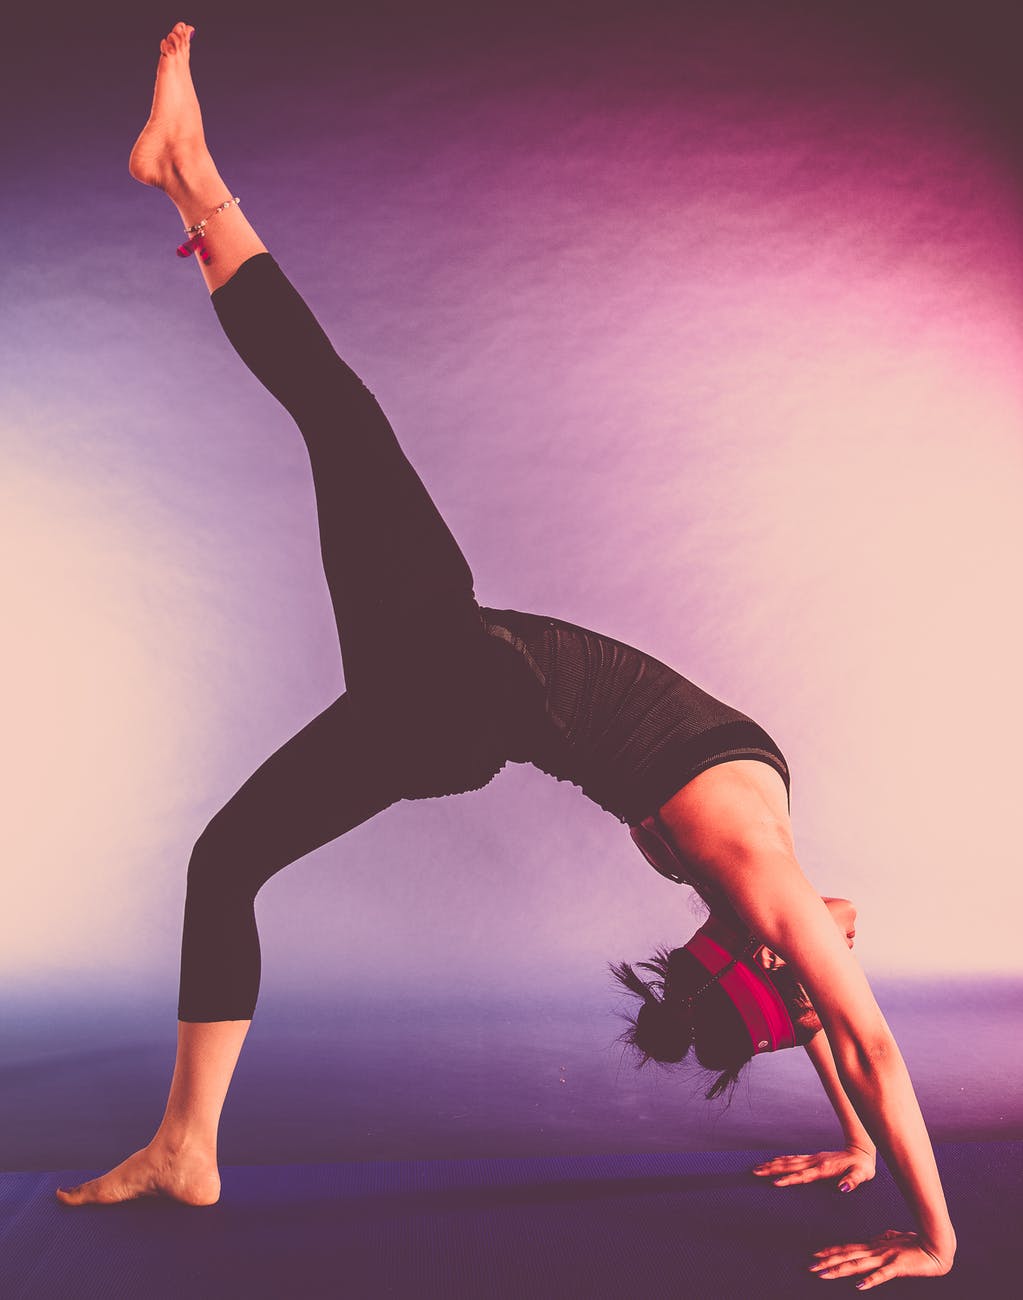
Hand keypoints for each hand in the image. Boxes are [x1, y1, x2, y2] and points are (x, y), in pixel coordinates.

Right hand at [752, 1144, 874, 1190]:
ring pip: (789, 1161)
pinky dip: (781, 1159)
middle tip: (754, 1172)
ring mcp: (813, 1158)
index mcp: (824, 1169)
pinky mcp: (814, 1158)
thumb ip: (852, 1181)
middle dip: (771, 1169)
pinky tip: (774, 1161)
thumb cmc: (862, 1167)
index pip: (803, 1176)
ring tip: (758, 1167)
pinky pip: (794, 1158)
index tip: (774, 1183)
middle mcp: (815, 1162)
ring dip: (773, 1164)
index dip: (789, 1179)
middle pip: (789, 1166)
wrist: (861, 1150)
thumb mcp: (862, 1175)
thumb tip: (842, 1188)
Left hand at [810, 1228, 953, 1288]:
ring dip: (839, 1269)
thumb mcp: (897, 1240)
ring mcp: (886, 1258)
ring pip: (858, 1264)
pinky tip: (858, 1286)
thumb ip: (886, 1239)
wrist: (937, 1246)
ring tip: (824, 1274)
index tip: (815, 1254)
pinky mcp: (897, 1267)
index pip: (848, 1248)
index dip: (831, 1251)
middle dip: (828, 1261)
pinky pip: (881, 1275)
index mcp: (875, 1246)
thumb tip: (879, 1237)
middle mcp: (876, 1251)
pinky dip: (869, 1280)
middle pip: (847, 1256)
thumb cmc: (917, 1244)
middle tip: (810, 1266)